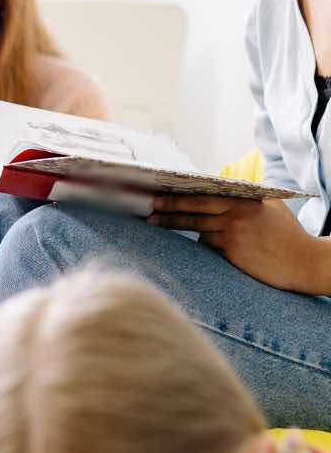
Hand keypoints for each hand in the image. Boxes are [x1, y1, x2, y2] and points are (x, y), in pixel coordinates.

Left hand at [148, 195, 323, 292]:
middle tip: (150, 206)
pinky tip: (197, 244)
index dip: (184, 193)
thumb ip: (249, 198)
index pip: (208, 194)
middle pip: (195, 208)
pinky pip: (207, 245)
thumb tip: (227, 190)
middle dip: (170, 207)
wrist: (302, 262)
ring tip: (154, 222)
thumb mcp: (272, 208)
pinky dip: (201, 243)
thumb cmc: (288, 235)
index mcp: (246, 200)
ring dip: (175, 225)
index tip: (164, 191)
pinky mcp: (231, 251)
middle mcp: (237, 213)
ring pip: (197, 228)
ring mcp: (233, 232)